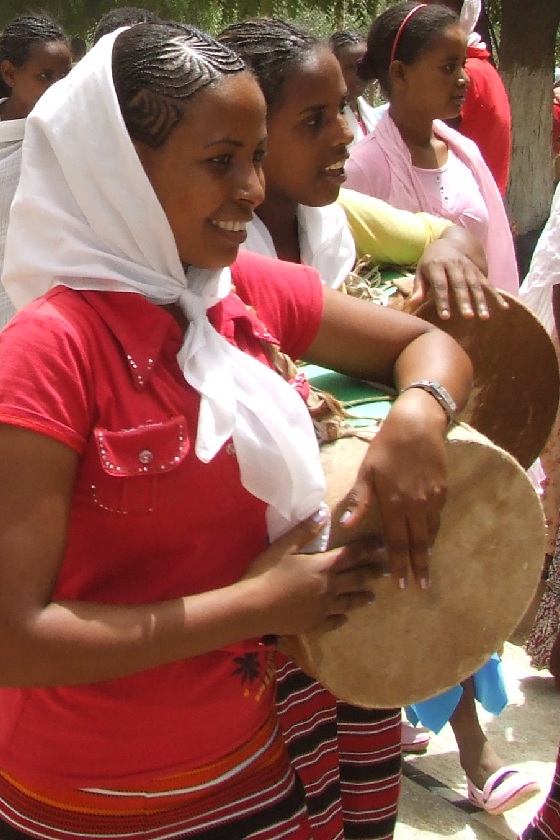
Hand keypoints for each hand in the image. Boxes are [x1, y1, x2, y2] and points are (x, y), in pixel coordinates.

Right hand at [241, 513, 382, 635]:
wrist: (253, 608)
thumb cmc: (266, 573)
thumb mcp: (283, 546)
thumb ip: (305, 530)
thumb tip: (324, 512)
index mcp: (322, 566)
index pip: (351, 554)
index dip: (368, 548)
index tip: (382, 544)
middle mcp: (329, 587)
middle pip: (357, 578)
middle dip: (374, 572)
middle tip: (389, 570)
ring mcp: (323, 608)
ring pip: (349, 602)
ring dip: (363, 597)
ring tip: (373, 597)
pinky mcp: (314, 624)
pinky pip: (334, 621)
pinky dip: (342, 618)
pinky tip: (345, 618)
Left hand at [338, 391, 447, 589]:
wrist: (418, 424)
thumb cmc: (386, 446)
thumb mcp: (368, 471)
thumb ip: (360, 500)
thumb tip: (348, 525)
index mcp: (395, 504)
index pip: (397, 543)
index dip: (399, 565)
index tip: (401, 585)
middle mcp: (416, 506)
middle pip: (419, 544)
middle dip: (419, 568)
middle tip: (422, 588)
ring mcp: (433, 499)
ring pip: (431, 532)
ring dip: (428, 551)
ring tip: (426, 568)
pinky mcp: (443, 490)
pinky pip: (438, 517)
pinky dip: (433, 530)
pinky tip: (429, 537)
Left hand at [409, 237, 507, 319]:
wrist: (450, 242)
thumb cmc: (431, 262)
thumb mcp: (421, 272)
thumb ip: (418, 290)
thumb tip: (410, 307)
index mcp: (437, 265)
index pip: (440, 285)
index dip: (443, 301)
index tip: (445, 317)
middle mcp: (454, 265)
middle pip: (460, 285)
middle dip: (464, 301)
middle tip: (468, 317)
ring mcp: (469, 268)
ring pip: (476, 286)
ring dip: (481, 301)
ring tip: (484, 317)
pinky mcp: (479, 271)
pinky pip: (488, 284)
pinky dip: (497, 296)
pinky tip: (503, 308)